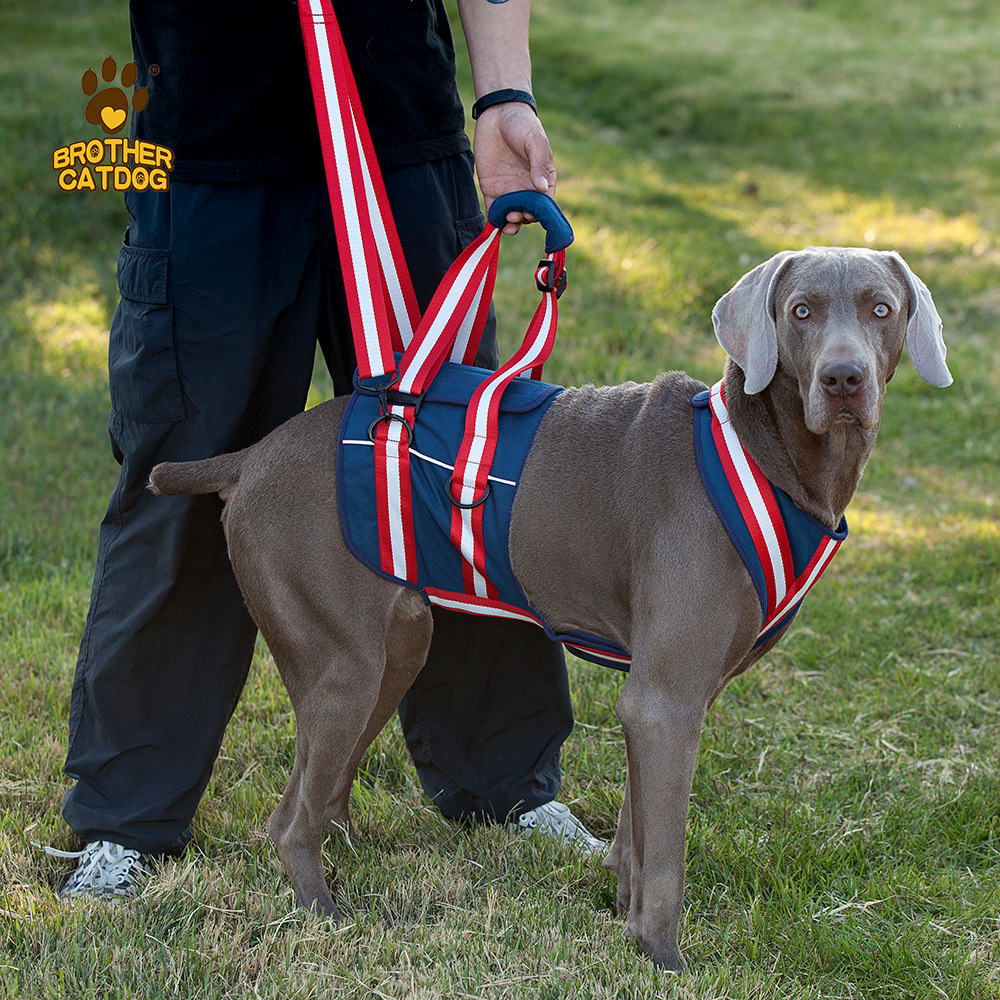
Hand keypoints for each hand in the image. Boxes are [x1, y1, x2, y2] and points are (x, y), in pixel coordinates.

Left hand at [473, 102, 556, 235]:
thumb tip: (542, 188)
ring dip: (511, 224)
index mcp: (544, 180)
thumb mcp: (535, 141)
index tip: (532, 213)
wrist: (497, 113)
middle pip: (528, 214)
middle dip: (524, 219)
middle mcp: (528, 189)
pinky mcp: (492, 190)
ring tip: (508, 222)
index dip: (540, 213)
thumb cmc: (522, 125)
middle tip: (516, 214)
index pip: (545, 204)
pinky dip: (496, 220)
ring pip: (512, 217)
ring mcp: (510, 191)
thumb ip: (539, 164)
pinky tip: (496, 222)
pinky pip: (495, 211)